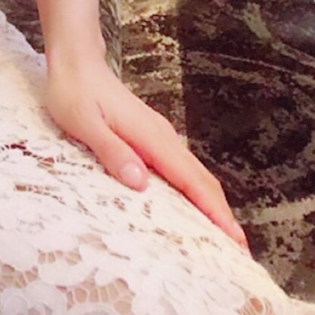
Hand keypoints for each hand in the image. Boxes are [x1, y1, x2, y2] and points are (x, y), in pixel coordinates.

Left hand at [43, 53, 249, 250]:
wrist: (75, 62)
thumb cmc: (74, 92)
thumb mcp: (84, 124)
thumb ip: (112, 152)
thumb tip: (141, 183)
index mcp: (150, 137)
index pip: (191, 180)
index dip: (214, 211)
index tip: (234, 240)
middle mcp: (162, 137)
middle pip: (202, 179)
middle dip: (223, 215)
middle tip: (240, 252)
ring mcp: (159, 136)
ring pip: (194, 174)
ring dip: (211, 204)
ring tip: (223, 238)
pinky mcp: (152, 137)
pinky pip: (181, 168)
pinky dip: (195, 191)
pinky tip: (193, 207)